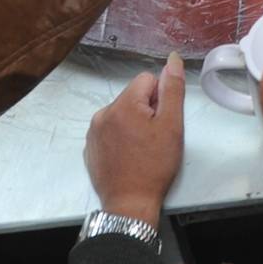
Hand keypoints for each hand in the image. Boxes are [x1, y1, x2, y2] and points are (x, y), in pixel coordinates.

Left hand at [83, 53, 183, 224]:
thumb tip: (173, 59)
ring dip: (133, 124)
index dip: (160, 98)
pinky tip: (128, 156)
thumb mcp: (172, 126)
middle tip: (155, 138)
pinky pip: (109, 130)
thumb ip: (173, 89)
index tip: (162, 121)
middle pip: (133, 97)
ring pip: (121, 113)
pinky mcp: (90, 147)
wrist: (129, 204)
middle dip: (146, 111)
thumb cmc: (154, 166)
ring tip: (142, 149)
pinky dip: (120, 138)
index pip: (147, 80)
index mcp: (124, 104)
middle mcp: (103, 113)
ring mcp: (93, 131)